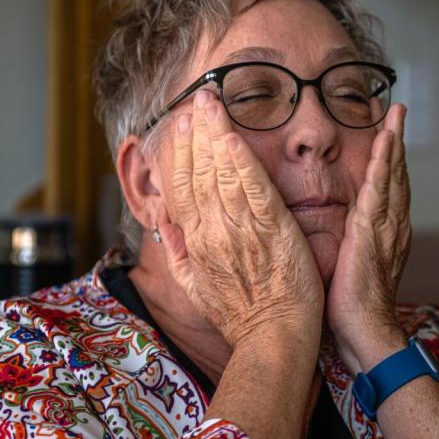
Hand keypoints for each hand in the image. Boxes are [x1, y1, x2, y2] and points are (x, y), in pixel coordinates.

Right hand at [159, 90, 323, 349]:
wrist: (272, 339)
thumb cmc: (240, 316)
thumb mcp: (195, 287)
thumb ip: (179, 252)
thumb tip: (166, 224)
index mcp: (195, 243)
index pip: (180, 189)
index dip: (177, 155)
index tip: (177, 127)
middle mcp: (212, 232)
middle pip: (197, 175)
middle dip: (194, 134)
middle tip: (195, 100)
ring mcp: (241, 230)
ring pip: (221, 175)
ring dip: (214, 136)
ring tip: (210, 104)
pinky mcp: (272, 230)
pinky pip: (253, 190)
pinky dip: (241, 162)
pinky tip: (232, 137)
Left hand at [326, 104, 411, 372]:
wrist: (366, 333)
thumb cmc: (352, 310)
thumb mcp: (350, 269)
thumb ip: (348, 248)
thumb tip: (336, 238)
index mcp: (384, 234)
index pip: (387, 189)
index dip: (388, 161)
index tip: (386, 135)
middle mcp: (391, 226)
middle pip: (395, 175)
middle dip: (396, 141)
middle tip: (397, 111)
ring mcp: (385, 227)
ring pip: (391, 175)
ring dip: (393, 142)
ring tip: (395, 114)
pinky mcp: (371, 232)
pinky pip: (379, 189)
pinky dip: (384, 162)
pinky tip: (385, 141)